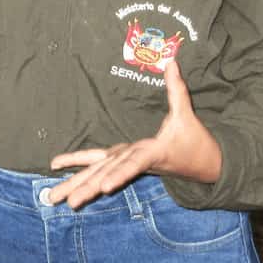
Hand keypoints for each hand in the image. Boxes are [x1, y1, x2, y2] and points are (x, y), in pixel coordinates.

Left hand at [46, 59, 220, 208]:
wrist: (208, 166)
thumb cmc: (195, 141)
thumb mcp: (187, 115)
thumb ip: (177, 90)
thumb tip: (172, 61)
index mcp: (152, 153)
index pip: (134, 164)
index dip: (120, 174)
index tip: (104, 187)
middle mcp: (137, 161)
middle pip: (108, 175)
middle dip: (85, 187)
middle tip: (62, 201)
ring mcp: (131, 164)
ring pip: (101, 175)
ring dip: (78, 186)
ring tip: (54, 198)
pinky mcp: (129, 164)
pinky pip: (102, 168)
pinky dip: (83, 171)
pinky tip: (61, 173)